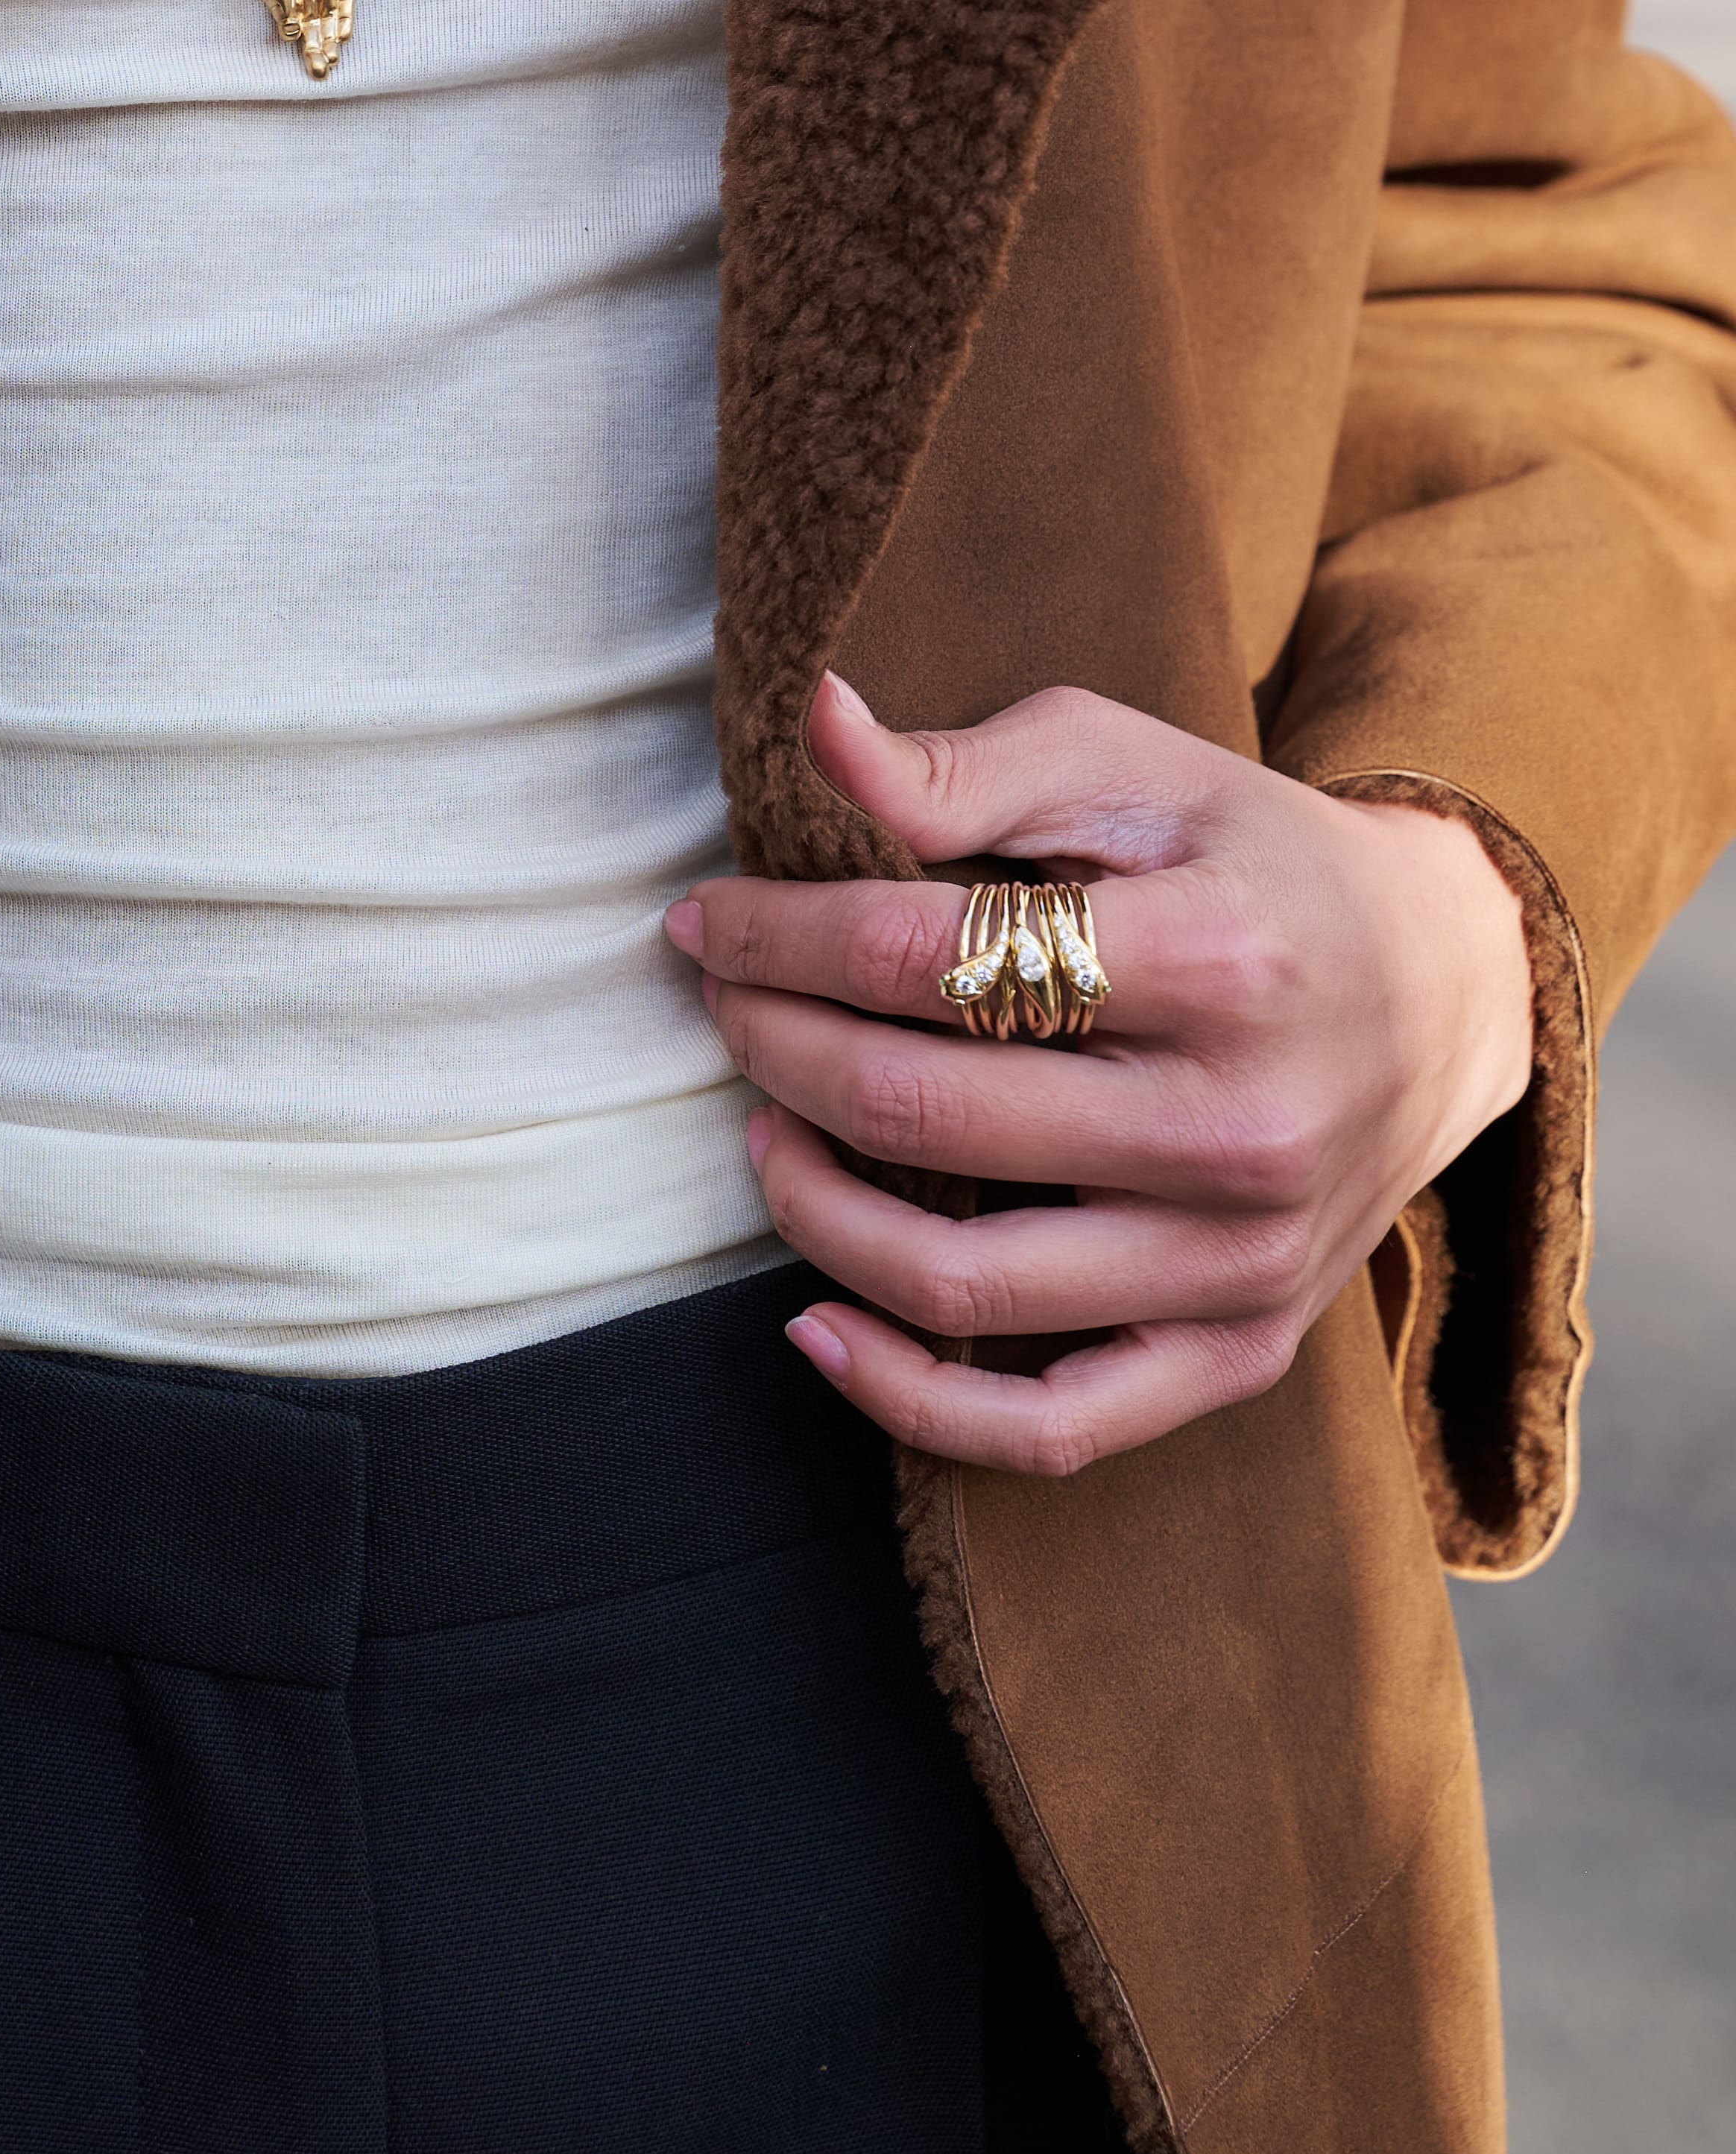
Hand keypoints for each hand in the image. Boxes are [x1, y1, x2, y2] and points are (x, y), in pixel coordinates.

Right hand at [249, 0, 356, 78]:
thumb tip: (286, 22)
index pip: (287, 22)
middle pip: (311, 27)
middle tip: (319, 74)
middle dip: (314, 51)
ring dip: (330, 40)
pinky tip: (344, 35)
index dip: (291, 35)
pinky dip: (345, 17)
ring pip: (330, 18)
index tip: (294, 38)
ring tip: (332, 60)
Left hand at [665, 673, 1535, 1475]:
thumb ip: (963, 766)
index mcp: (1217, 959)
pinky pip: (1054, 1428)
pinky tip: (814, 1325)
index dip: (779, 938)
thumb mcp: (1128, 766)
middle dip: (777, 1052)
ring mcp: (1244, 1261)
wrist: (1446, 988)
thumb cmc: (1252, 858)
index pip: (927, 957)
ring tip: (762, 1133)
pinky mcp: (1243, 1349)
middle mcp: (1239, 1127)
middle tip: (724, 1008)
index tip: (708, 921)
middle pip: (926, 1114)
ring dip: (813, 1210)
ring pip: (963, 1284)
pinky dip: (912, 1399)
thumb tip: (811, 725)